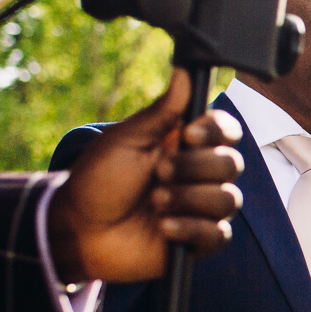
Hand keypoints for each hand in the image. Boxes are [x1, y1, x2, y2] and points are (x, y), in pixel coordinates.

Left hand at [48, 69, 245, 283]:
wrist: (78, 230)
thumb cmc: (98, 180)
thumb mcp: (126, 140)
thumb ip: (162, 111)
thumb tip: (184, 70)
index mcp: (186, 145)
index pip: (226, 131)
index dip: (217, 132)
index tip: (188, 135)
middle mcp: (199, 175)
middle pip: (232, 165)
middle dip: (195, 168)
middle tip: (158, 174)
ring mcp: (200, 208)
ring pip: (228, 200)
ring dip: (190, 199)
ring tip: (156, 202)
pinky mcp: (197, 242)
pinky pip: (218, 235)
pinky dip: (191, 229)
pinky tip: (163, 227)